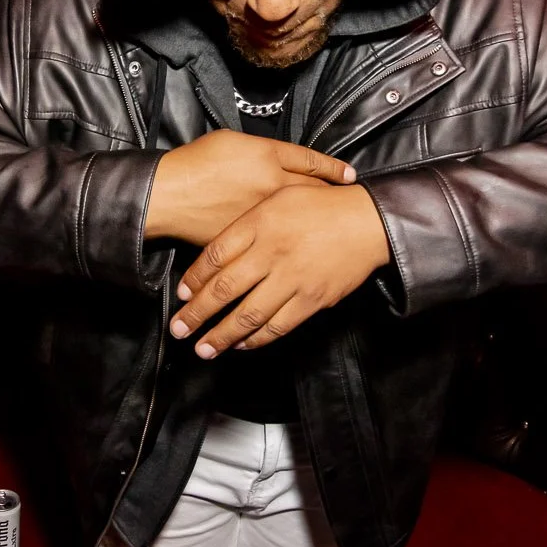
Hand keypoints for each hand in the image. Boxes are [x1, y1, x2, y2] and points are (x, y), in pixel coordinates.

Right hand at [144, 129, 357, 245]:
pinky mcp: (253, 240)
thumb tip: (286, 156)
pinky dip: (290, 240)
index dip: (334, 169)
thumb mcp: (235, 141)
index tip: (351, 175)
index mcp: (270, 161)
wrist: (170, 196)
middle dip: (333, 198)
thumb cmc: (198, 163)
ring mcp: (266, 218)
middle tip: (350, 202)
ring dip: (317, 221)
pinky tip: (297, 242)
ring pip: (301, 220)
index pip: (313, 164)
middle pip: (314, 194)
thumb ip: (265, 149)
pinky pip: (278, 239)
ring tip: (331, 225)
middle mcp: (274, 189)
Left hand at [169, 182, 391, 356]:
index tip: (181, 296)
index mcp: (260, 223)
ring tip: (204, 349)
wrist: (367, 222)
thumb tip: (216, 254)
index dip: (193, 279)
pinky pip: (278, 326)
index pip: (215, 255)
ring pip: (248, 315)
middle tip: (178, 331)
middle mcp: (272, 252)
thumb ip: (247, 223)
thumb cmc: (321, 205)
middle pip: (224, 290)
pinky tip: (242, 344)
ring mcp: (292, 279)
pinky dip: (257, 339)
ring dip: (222, 336)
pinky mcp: (312, 300)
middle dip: (197, 315)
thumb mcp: (278, 197)